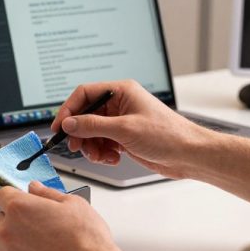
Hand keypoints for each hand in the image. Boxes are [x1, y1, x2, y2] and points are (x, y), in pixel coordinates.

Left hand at [0, 182, 124, 250]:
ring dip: (14, 238)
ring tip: (40, 242)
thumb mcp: (72, 203)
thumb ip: (47, 193)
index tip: (25, 201)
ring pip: (2, 240)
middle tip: (38, 223)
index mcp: (19, 207)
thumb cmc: (85, 237)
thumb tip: (35, 188)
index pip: (2, 195)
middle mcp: (8, 229)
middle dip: (14, 218)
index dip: (15, 196)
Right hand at [52, 80, 212, 178]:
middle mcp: (120, 104)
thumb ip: (93, 125)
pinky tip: (112, 158)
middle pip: (85, 115)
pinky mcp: (124, 137)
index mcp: (121, 92)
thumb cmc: (168, 135)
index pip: (84, 94)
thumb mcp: (125, 129)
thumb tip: (69, 124)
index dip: (68, 110)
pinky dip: (102, 153)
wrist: (189, 155)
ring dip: (91, 146)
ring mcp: (122, 121)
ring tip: (100, 156)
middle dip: (80, 133)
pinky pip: (102, 143)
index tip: (59, 127)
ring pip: (92, 132)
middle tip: (77, 147)